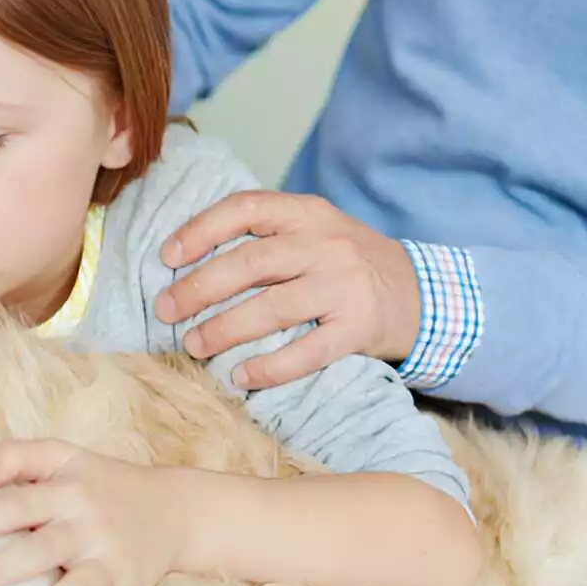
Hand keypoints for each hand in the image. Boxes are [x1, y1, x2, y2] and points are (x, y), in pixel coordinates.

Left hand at [154, 191, 421, 388]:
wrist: (422, 295)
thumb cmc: (348, 264)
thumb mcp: (316, 231)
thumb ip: (267, 237)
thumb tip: (189, 261)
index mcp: (308, 213)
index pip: (246, 209)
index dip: (201, 230)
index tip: (167, 257)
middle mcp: (327, 245)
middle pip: (251, 263)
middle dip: (199, 288)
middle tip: (164, 310)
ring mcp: (345, 287)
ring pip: (273, 308)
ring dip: (224, 329)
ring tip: (192, 344)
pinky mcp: (359, 328)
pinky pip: (308, 352)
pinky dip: (270, 367)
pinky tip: (240, 376)